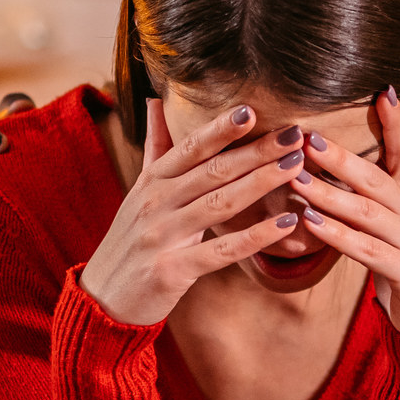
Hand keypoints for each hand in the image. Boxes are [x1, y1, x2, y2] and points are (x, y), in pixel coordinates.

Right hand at [80, 101, 311, 325]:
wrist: (103, 299)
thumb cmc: (130, 241)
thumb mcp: (139, 191)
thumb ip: (156, 147)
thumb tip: (156, 100)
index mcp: (152, 182)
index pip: (189, 147)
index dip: (220, 128)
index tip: (253, 109)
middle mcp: (156, 203)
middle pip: (213, 171)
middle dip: (256, 151)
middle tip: (294, 134)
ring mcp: (163, 237)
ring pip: (219, 204)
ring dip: (260, 183)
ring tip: (296, 167)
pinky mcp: (172, 271)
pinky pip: (221, 251)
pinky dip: (255, 237)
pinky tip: (286, 223)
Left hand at [289, 88, 399, 341]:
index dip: (396, 123)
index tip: (382, 91)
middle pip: (377, 180)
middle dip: (341, 158)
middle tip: (306, 138)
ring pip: (368, 214)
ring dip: (329, 195)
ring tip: (296, 179)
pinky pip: (369, 251)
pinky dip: (338, 235)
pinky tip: (310, 222)